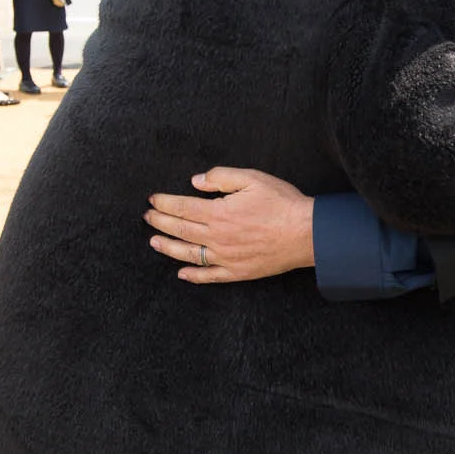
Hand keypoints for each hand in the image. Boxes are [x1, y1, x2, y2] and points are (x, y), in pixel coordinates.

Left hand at [145, 168, 314, 283]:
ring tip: (154, 242)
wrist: (306, 233)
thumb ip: (221, 177)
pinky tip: (182, 274)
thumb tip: (196, 181)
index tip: (153, 200)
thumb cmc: (282, 203)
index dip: (164, 203)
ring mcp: (226, 257)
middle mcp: (217, 237)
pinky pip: (210, 276)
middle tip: (148, 218)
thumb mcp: (253, 178)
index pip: (182, 207)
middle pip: (180, 230)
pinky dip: (194, 276)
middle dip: (160, 222)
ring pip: (189, 254)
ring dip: (169, 248)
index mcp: (219, 212)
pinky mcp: (238, 272)